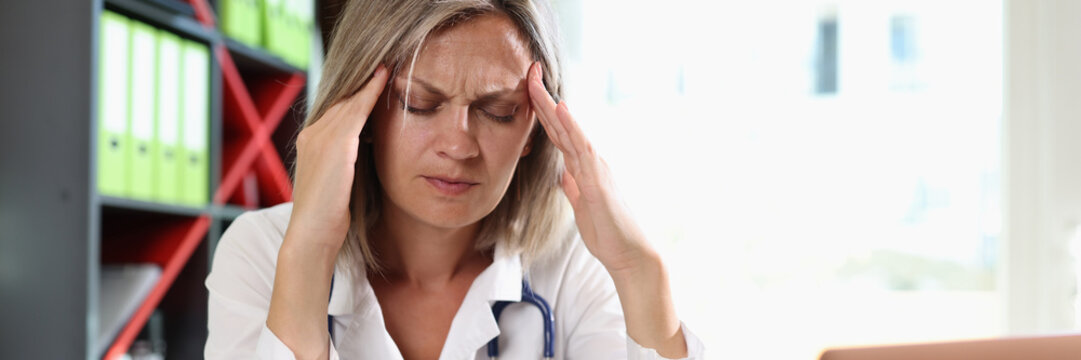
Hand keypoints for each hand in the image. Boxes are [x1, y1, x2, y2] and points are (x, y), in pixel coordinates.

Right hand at [288, 64, 388, 249]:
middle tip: (385, 62)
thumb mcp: (339, 184)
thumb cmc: (329, 219)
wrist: (312, 236)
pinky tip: (384, 77)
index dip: (356, 95)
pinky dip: (371, 91)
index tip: (375, 80)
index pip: (337, 112)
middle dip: (363, 83)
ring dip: (370, 80)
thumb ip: (348, 165)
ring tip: (388, 63)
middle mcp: (312, 134)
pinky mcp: (335, 144)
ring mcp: (321, 137)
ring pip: (350, 100)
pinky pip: (357, 109)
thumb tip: (366, 156)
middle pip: (342, 100)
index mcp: (310, 143)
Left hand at [527, 62, 687, 357]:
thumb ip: (574, 189)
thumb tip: (563, 176)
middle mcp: (590, 162)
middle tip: (529, 70)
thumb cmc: (609, 234)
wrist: (631, 255)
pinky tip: (559, 108)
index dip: (542, 113)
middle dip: (542, 98)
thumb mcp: (583, 208)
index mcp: (583, 168)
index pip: (558, 135)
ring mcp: (595, 167)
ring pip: (569, 129)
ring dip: (550, 104)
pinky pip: (581, 146)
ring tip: (536, 80)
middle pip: (560, 125)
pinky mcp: (598, 178)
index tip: (528, 90)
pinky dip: (570, 126)